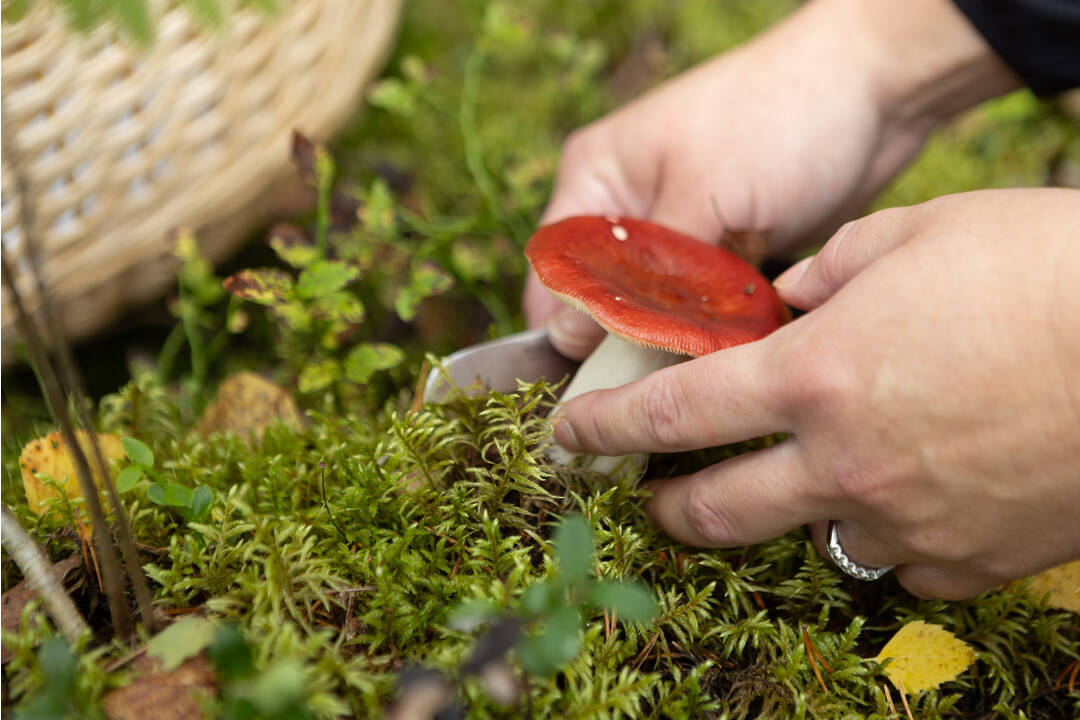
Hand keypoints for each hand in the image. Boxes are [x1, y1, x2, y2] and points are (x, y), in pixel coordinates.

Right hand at [526, 0, 1018, 358]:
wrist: (879, 88)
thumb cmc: (778, 116)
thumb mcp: (701, 196)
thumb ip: (641, 274)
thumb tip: (579, 341)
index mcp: (598, 176)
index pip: (557, 270)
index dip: (566, 328)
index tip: (589, 383)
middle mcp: (631, 206)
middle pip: (604, 297)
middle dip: (625, 340)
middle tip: (649, 389)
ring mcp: (683, 231)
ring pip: (659, 309)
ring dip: (678, 337)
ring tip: (696, 372)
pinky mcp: (729, 251)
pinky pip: (706, 307)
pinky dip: (717, 329)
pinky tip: (732, 355)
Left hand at [553, 189, 1079, 598]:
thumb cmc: (1039, 269)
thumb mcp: (913, 235)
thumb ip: (826, 271)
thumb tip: (787, 296)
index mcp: (811, 375)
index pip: (669, 413)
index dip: (604, 428)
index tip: (569, 437)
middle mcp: (840, 461)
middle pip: (713, 511)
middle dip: (665, 507)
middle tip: (651, 499)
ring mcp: (903, 521)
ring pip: (810, 539)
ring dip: (792, 511)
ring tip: (808, 479)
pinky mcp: (967, 563)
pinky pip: (899, 566)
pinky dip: (887, 535)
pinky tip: (907, 497)